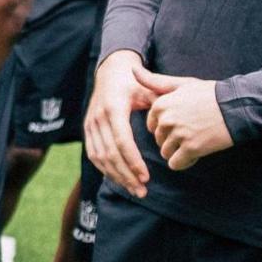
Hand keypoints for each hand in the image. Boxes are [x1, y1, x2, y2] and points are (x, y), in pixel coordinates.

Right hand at [83, 50, 154, 196]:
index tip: (146, 177)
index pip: (122, 140)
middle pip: (110, 154)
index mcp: (113, 107)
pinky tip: (120, 179)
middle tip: (142, 190)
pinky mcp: (88, 130)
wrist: (110, 72)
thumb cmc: (134, 82)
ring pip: (100, 158)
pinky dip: (106, 170)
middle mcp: (98, 117)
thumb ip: (160, 105)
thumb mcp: (148, 88)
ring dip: (116, 176)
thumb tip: (173, 122)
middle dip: (126, 175)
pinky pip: (94, 155)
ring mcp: (90, 124)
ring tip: (134, 189)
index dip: (133, 161)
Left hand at [135, 65, 230, 171]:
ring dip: (179, 152)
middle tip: (193, 131)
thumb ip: (155, 81)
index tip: (183, 121)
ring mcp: (179, 135)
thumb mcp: (182, 84)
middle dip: (172, 140)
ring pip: (166, 153)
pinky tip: (197, 152)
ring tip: (196, 140)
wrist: (236, 106)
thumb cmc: (210, 94)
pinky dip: (185, 162)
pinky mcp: (192, 148)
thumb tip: (132, 70)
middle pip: (159, 140)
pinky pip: (176, 164)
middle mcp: (167, 119)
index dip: (166, 127)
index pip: (152, 126)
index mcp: (161, 104)